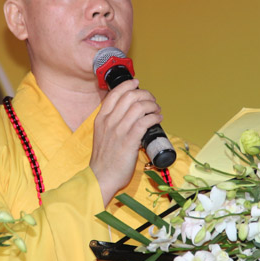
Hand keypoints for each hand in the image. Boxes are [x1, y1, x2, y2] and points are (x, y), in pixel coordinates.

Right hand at [90, 78, 162, 205]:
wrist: (101, 177)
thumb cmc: (104, 159)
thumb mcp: (101, 135)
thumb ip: (111, 122)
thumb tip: (127, 113)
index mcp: (101, 119)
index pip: (114, 94)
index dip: (128, 85)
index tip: (136, 83)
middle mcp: (109, 122)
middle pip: (129, 97)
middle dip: (144, 94)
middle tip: (151, 100)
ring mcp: (119, 131)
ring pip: (139, 107)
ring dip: (152, 105)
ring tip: (157, 110)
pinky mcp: (129, 141)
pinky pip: (145, 121)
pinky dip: (154, 117)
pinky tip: (158, 118)